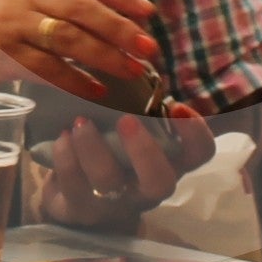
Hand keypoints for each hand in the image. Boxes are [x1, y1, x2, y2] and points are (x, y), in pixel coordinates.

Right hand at [0, 0, 164, 107]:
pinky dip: (75, 81)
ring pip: (68, 35)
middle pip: (81, 5)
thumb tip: (101, 19)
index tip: (147, 11)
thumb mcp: (9, 7)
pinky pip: (45, 68)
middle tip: (149, 46)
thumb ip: (47, 5)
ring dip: (105, 54)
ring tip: (132, 70)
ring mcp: (6, 24)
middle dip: (120, 26)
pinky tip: (96, 92)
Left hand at [38, 108, 218, 229]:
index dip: (195, 134)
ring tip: (80, 122)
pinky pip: (74, 188)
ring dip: (94, 149)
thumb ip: (143, 102)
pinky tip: (62, 137)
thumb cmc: (113, 147)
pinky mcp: (81, 209)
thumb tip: (138, 52)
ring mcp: (114, 202)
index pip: (199, 153)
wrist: (76, 193)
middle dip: (144, 151)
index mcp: (168, 161)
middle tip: (127, 120)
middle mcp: (147, 187)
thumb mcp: (134, 126)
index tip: (177, 107)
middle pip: (160, 181)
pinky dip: (67, 159)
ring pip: (109, 182)